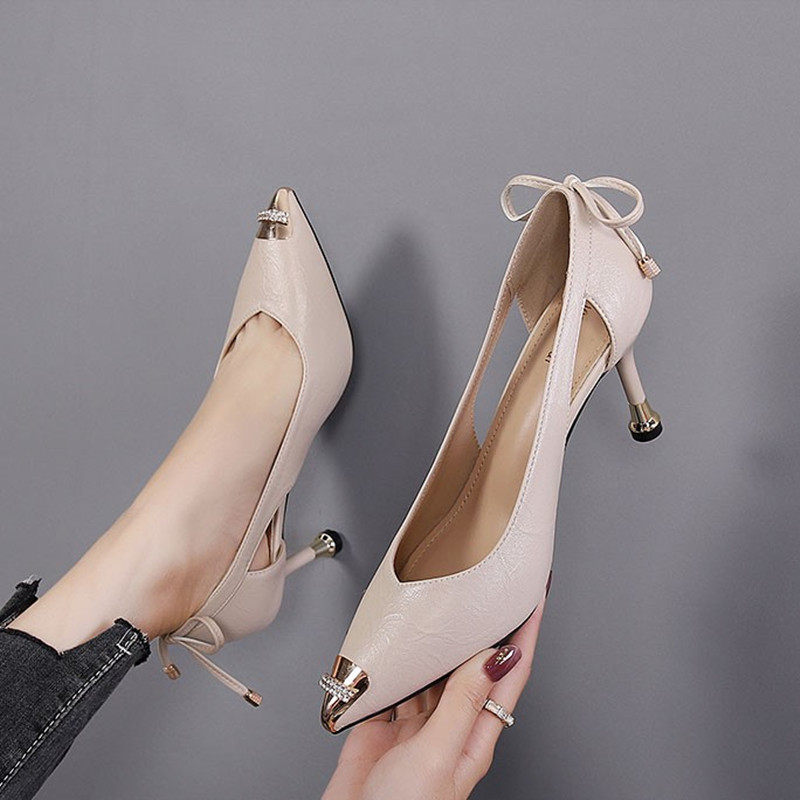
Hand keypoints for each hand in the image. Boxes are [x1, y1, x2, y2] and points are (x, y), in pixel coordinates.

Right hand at [322, 599, 545, 799]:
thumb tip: (494, 657)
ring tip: (443, 607)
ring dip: (438, 641)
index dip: (525, 636)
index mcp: (474, 735)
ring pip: (434, 670)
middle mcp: (449, 725)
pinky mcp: (383, 723)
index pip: (509, 674)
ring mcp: (416, 725)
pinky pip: (395, 681)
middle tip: (489, 589)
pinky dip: (396, 660)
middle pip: (472, 666)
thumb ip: (462, 703)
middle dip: (483, 628)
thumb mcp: (439, 755)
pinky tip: (396, 646)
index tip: (535, 600)